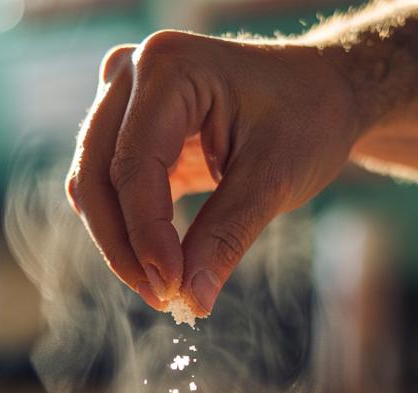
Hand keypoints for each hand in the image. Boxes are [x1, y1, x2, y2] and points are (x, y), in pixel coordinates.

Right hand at [66, 31, 359, 316]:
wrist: (325, 92)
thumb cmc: (308, 119)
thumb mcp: (276, 177)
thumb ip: (227, 235)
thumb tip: (191, 301)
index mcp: (167, 67)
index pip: (134, 164)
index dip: (145, 234)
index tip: (171, 290)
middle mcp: (132, 72)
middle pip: (97, 174)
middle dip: (124, 245)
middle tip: (163, 299)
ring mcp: (124, 98)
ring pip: (93, 185)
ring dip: (121, 243)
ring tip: (166, 290)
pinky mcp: (130, 129)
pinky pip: (110, 188)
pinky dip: (130, 231)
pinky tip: (163, 266)